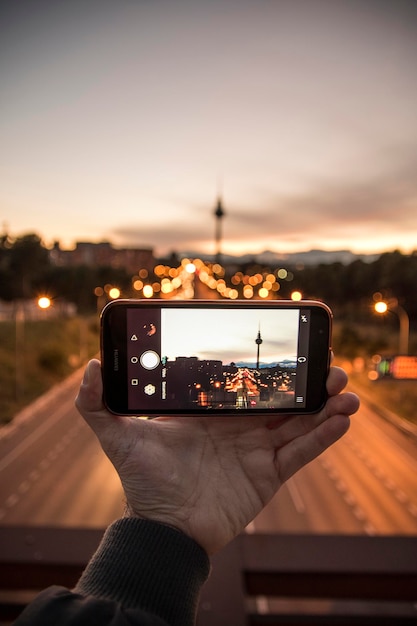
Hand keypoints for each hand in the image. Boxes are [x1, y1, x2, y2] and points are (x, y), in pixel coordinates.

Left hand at [76, 359, 358, 554]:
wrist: (161, 529)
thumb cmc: (141, 482)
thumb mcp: (117, 436)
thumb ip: (98, 403)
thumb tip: (90, 366)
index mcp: (212, 412)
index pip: (247, 383)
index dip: (270, 368)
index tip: (290, 347)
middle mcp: (238, 428)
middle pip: (281, 400)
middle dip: (306, 382)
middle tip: (328, 364)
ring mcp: (255, 452)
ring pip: (298, 422)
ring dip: (323, 405)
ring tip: (345, 389)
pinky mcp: (268, 476)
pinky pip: (300, 454)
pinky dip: (322, 438)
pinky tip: (341, 420)